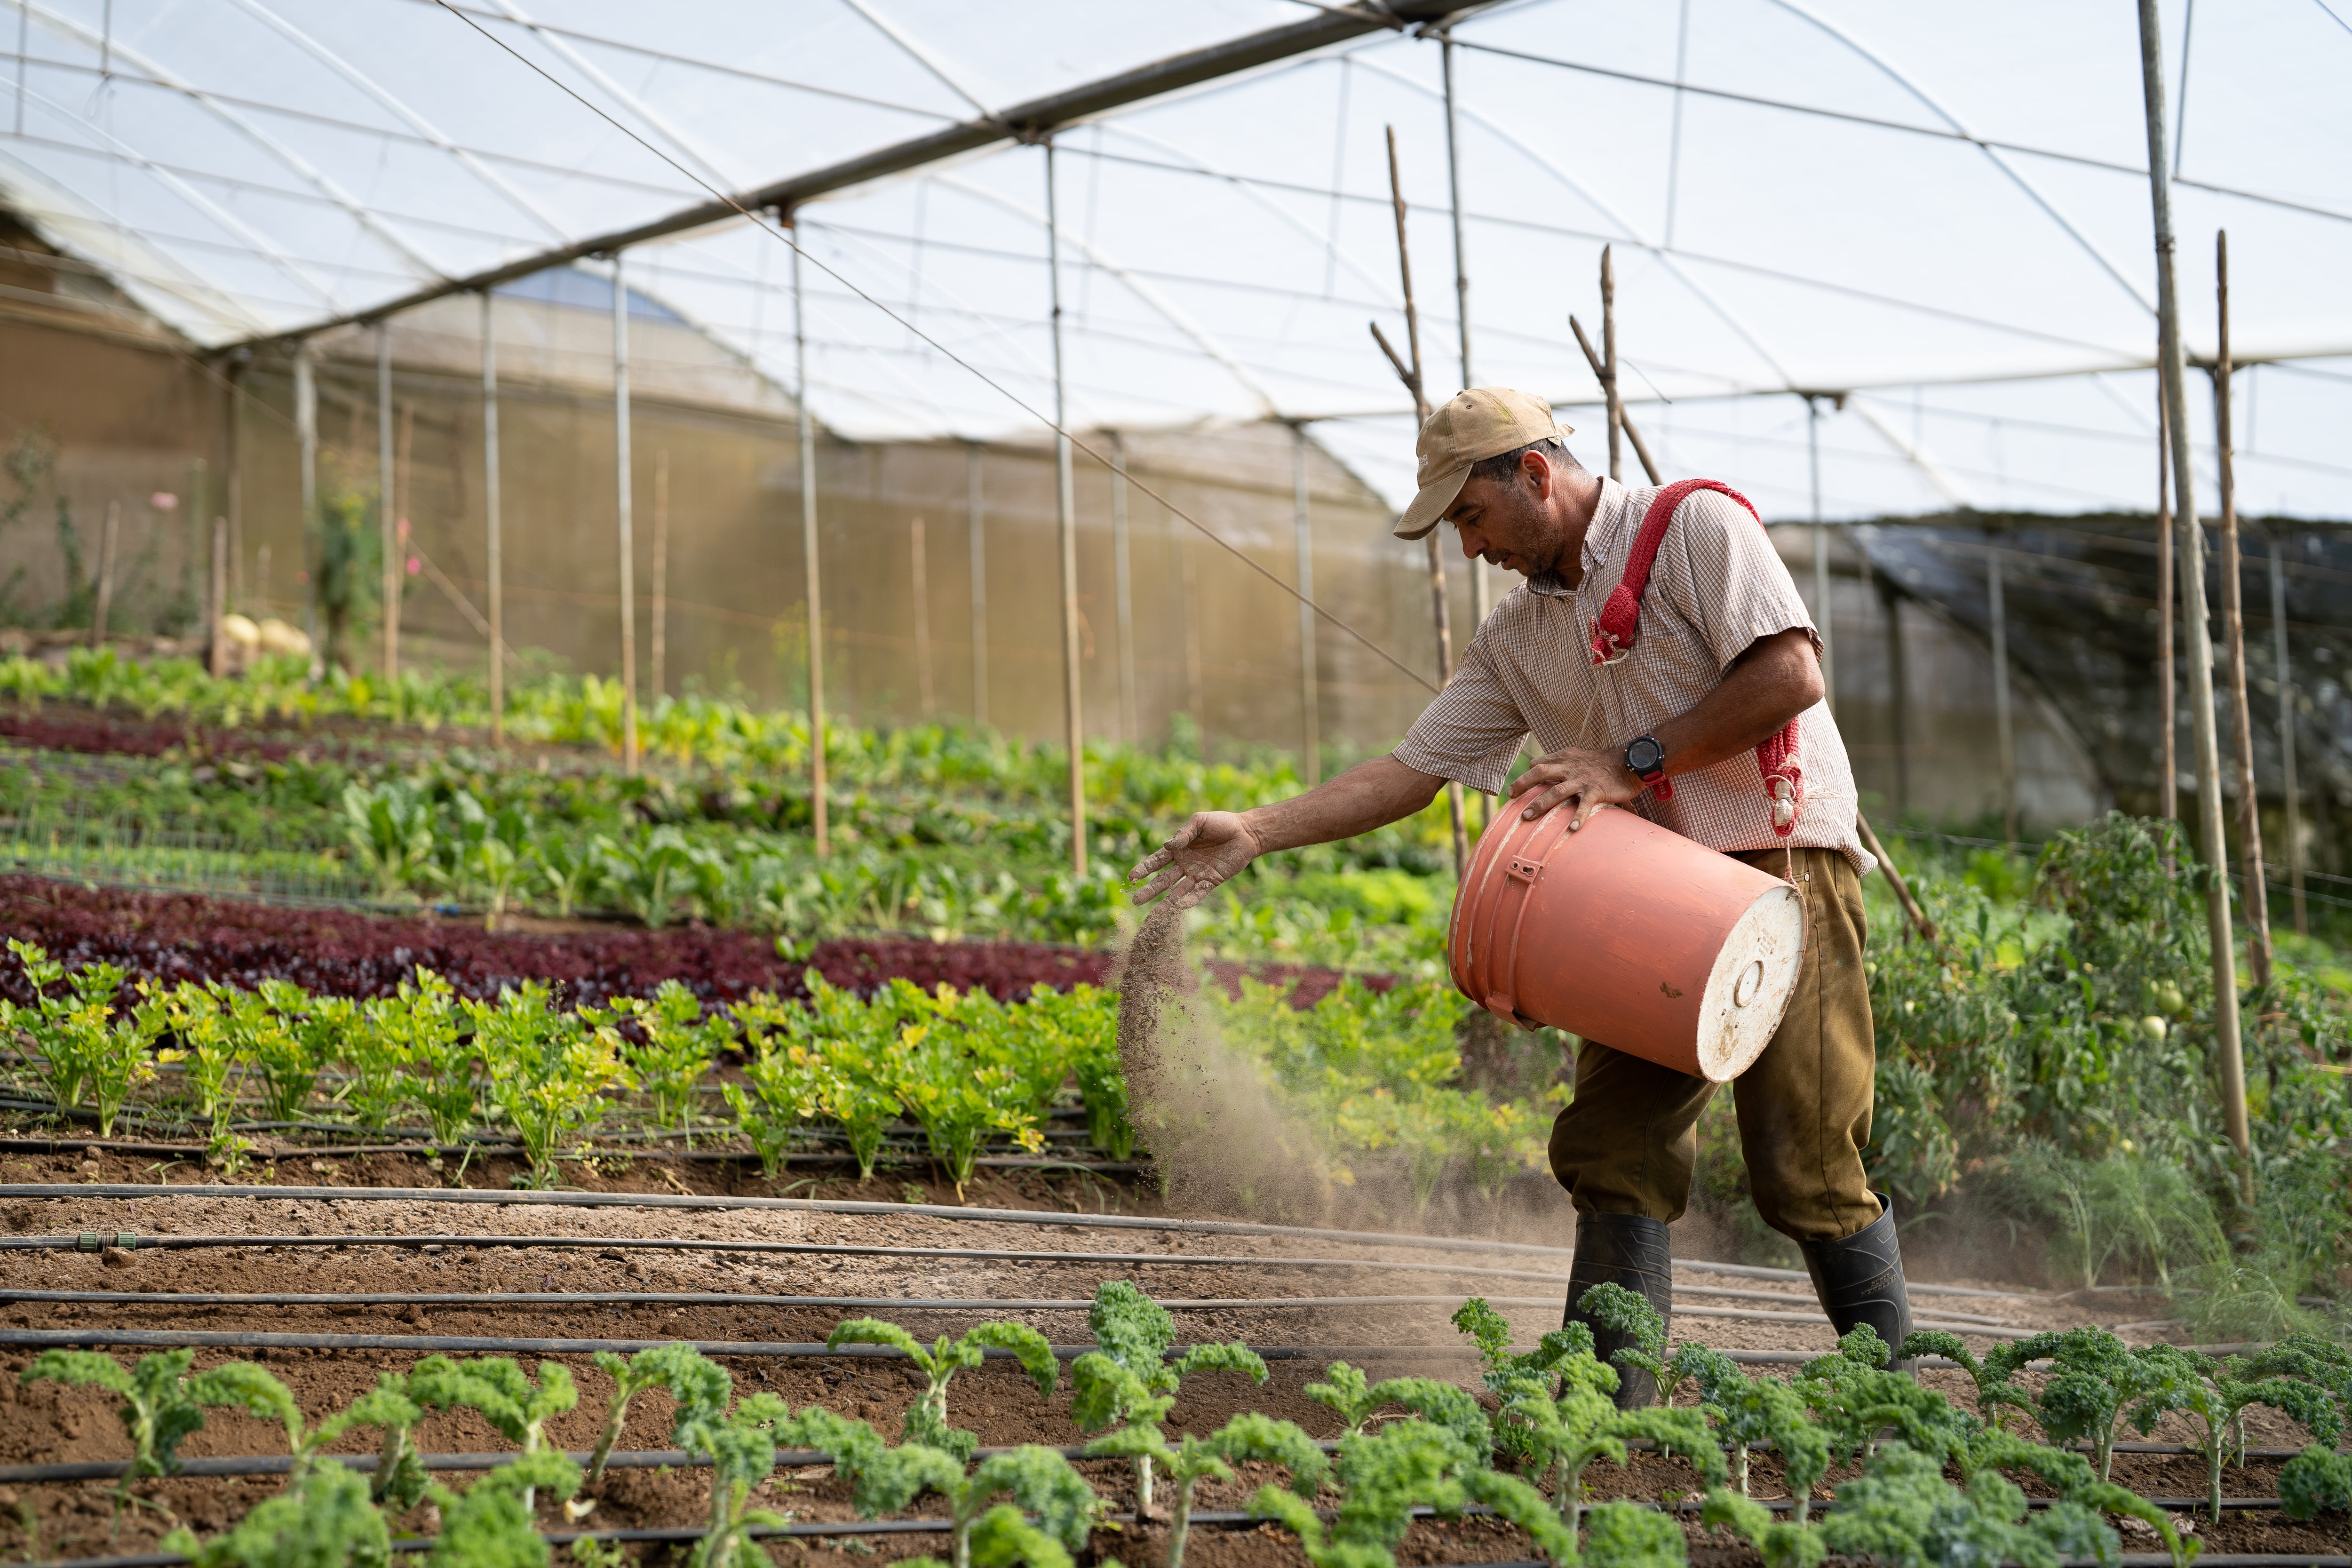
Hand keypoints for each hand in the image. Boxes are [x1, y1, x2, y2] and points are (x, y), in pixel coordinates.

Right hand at [1129, 810, 1261, 908]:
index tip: (1131, 877)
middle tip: (1135, 900)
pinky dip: (1189, 900)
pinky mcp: (1212, 881)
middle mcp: (1185, 864)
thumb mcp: (1200, 821)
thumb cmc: (1222, 823)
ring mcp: (1197, 874)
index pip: (1156, 860)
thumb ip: (1185, 833)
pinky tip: (1179, 907)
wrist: (1246, 833)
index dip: (1144, 868)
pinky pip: (1199, 893)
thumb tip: (1168, 845)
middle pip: (1163, 879)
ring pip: (1178, 890)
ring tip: (1155, 914)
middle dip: (1150, 890)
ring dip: (1167, 902)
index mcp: (1179, 849)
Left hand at [1506, 746, 1643, 830]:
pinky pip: (1584, 805)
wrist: (1630, 760)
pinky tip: (1573, 829)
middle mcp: (1570, 767)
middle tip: (1511, 796)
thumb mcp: (1580, 756)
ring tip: (1527, 817)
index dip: (1528, 773)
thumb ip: (1565, 763)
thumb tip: (1548, 771)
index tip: (1517, 787)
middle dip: (1523, 784)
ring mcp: (1582, 779)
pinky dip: (1578, 816)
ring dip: (1540, 804)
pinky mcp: (1596, 790)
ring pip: (1556, 791)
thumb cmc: (1604, 762)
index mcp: (1566, 758)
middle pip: (1540, 773)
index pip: (1540, 763)